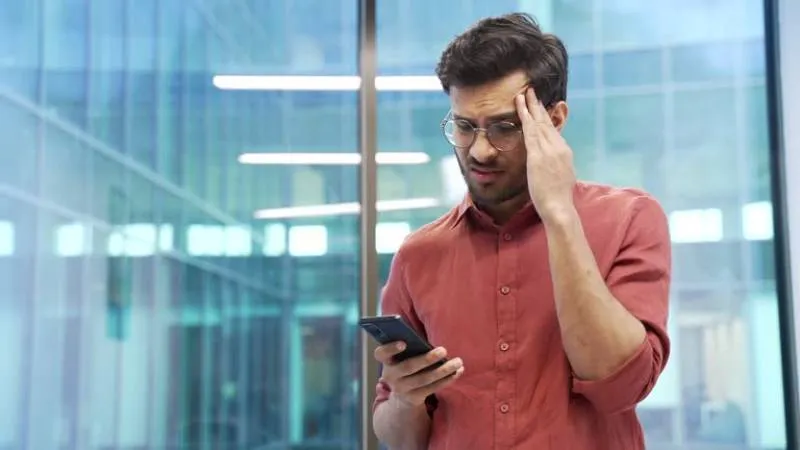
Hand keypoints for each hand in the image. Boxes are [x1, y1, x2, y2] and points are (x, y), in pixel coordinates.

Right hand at [374, 342, 463, 407]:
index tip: (403, 343)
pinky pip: (432, 388)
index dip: (391, 348)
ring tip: (458, 362)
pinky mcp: (414, 398)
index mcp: (386, 361)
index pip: (381, 353)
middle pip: (408, 366)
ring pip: (424, 379)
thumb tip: (429, 342)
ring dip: (443, 370)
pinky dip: (447, 379)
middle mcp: (391, 376)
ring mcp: (402, 389)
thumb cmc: (406, 365)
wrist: (402, 394)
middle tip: (443, 350)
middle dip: (427, 359)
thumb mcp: (402, 357)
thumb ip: (410, 348)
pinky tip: (458, 372)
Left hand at [515, 88, 576, 221]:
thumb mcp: (562, 177)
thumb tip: (551, 165)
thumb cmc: (558, 198)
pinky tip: (519, 106)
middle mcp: (558, 147)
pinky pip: (529, 130)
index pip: (553, 130)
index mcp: (564, 152)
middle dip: (538, 106)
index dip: (545, 117)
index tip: (540, 107)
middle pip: (546, 122)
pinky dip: (524, 116)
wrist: (558, 207)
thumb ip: (556, 167)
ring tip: (524, 93)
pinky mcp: (537, 154)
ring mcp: (548, 150)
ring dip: (530, 106)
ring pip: (538, 122)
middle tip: (531, 91)